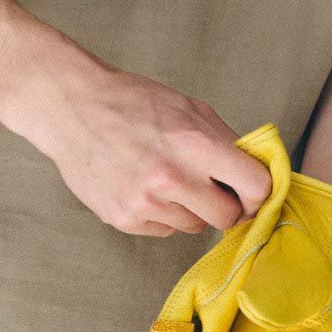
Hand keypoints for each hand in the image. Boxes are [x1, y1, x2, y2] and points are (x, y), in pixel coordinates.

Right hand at [18, 44, 273, 236]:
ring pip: (194, 225)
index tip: (251, 192)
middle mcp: (172, 177)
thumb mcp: (188, 107)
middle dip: (225, 204)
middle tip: (209, 187)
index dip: (258, 192)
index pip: (255, 187)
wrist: (73, 108)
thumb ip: (224, 141)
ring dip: (189, 207)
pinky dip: (161, 214)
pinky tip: (142, 185)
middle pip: (227, 217)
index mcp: (196, 143)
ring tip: (165, 177)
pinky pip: (164, 230)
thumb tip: (256, 174)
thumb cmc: (134, 102)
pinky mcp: (124, 219)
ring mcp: (146, 203)